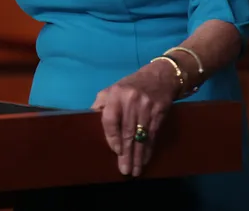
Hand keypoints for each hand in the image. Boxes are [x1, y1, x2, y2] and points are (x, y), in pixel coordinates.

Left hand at [90, 60, 178, 176]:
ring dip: (138, 155)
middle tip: (124, 170)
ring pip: (141, 136)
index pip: (111, 119)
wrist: (160, 77)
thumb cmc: (130, 86)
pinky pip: (152, 135)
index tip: (115, 151)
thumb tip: (88, 119)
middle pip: (127, 131)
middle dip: (126, 153)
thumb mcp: (112, 90)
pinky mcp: (159, 113)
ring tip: (134, 170)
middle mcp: (131, 101)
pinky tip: (144, 160)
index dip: (112, 137)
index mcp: (116, 95)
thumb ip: (101, 104)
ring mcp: (147, 107)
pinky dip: (148, 149)